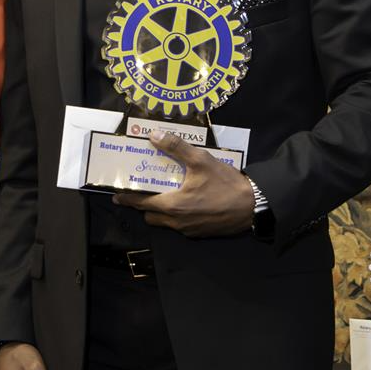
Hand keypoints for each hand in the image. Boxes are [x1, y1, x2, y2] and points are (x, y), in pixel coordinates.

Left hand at [114, 129, 254, 236]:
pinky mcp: (201, 233)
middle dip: (143, 206)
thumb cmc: (226, 184)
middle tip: (142, 191)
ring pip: (165, 223)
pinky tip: (185, 202)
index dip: (127, 198)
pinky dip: (176, 216)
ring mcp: (189, 230)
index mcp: (172, 205)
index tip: (117, 194)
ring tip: (163, 194)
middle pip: (150, 216)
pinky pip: (180, 226)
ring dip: (160, 211)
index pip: (141, 203)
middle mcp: (177, 222)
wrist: (253, 207)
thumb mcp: (201, 160)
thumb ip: (176, 147)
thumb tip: (154, 136)